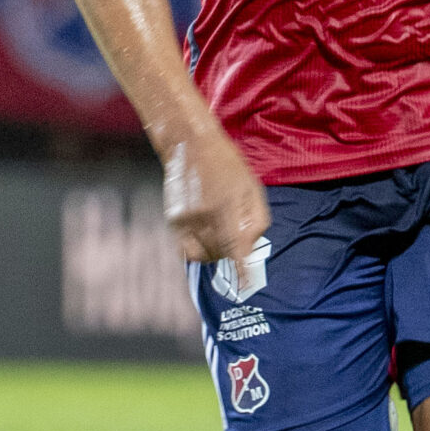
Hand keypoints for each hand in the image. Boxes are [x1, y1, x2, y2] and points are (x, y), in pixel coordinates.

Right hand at [162, 125, 269, 267]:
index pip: (235, 249)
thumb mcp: (253, 188)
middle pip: (220, 254)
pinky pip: (186, 249)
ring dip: (215, 253)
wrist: (191, 145)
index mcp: (227, 208)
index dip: (242, 272)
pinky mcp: (173, 221)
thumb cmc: (228, 165)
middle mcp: (204, 217)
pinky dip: (198, 251)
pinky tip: (205, 237)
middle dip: (231, 254)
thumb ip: (256, 219)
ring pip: (203, 254)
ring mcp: (185, 220)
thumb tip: (251, 246)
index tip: (247, 285)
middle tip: (235, 241)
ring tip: (220, 235)